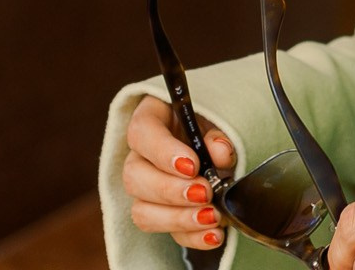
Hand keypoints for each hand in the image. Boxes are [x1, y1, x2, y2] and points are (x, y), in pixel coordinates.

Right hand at [122, 95, 238, 253]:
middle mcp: (140, 155)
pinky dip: (192, 237)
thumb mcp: (218, 120)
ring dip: (179, 219)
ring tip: (211, 216)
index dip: (163, 152)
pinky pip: (166, 233)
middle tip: (204, 192)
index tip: (192, 165)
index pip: (141, 133)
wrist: (218, 144)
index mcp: (151, 119)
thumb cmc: (212, 125)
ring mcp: (146, 189)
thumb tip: (220, 153)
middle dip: (171, 191)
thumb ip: (218, 135)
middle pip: (134, 177)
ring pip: (142, 211)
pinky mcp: (161, 215)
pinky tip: (213, 234)